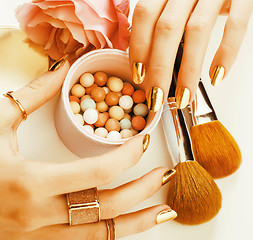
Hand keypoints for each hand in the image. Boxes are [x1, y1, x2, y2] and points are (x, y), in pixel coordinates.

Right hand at [0, 59, 175, 238]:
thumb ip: (33, 97)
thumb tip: (63, 71)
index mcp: (30, 183)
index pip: (96, 172)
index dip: (127, 157)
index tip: (144, 140)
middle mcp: (39, 216)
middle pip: (106, 207)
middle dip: (142, 191)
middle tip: (166, 174)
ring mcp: (40, 236)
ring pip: (101, 235)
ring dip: (137, 222)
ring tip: (165, 211)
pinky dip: (114, 233)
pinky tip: (132, 223)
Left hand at [130, 0, 252, 108]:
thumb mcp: (170, 1)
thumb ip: (155, 20)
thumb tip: (140, 56)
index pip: (144, 16)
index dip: (138, 47)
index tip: (138, 76)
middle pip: (167, 29)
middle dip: (159, 68)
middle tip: (156, 98)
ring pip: (197, 31)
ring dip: (188, 70)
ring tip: (183, 97)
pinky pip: (235, 25)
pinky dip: (226, 53)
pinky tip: (216, 77)